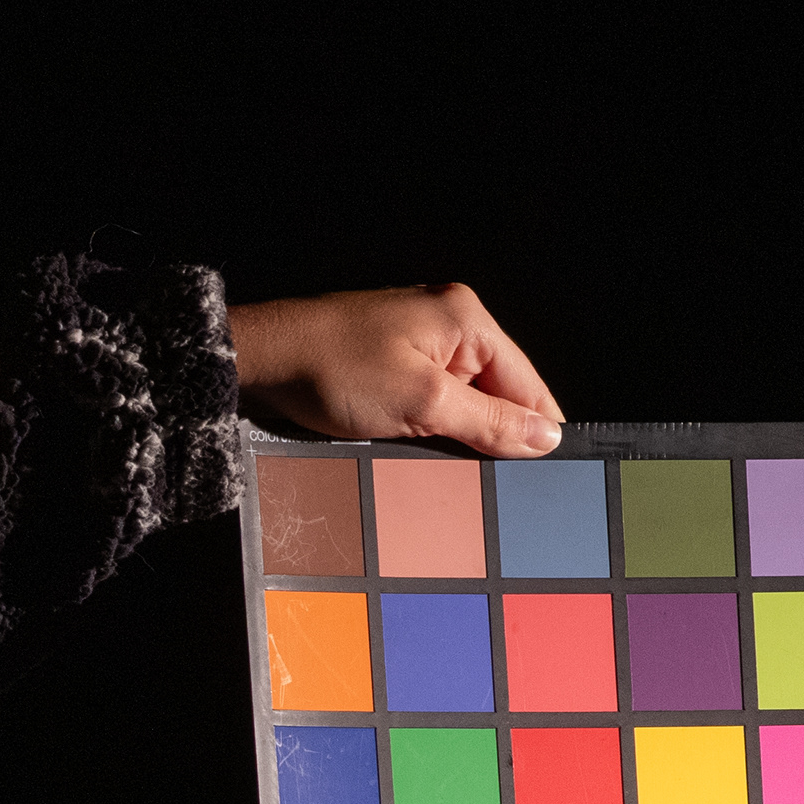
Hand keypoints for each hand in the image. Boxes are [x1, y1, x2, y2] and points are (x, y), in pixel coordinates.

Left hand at [229, 285, 564, 458]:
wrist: (260, 364)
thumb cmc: (331, 368)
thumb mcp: (421, 403)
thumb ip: (488, 421)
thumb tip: (544, 437)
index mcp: (466, 320)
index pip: (528, 383)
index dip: (536, 431)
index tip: (544, 475)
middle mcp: (448, 325)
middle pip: (497, 395)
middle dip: (492, 437)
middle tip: (491, 483)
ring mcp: (419, 346)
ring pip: (462, 405)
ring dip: (456, 438)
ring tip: (447, 468)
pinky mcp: (393, 367)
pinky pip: (430, 405)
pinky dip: (428, 431)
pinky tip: (418, 453)